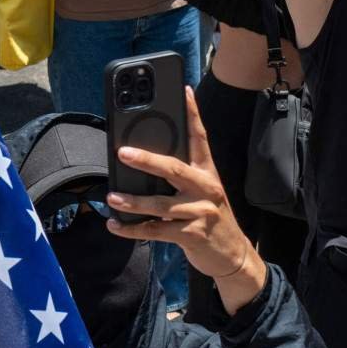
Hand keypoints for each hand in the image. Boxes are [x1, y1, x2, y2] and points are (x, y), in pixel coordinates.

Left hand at [107, 90, 262, 293]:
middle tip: (123, 152)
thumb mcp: (204, 193)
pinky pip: (155, 230)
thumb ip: (182, 178)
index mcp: (208, 173)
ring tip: (113, 196)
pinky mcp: (192, 235)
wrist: (233, 255)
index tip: (184, 91)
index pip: (200, 138)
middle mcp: (206, 189)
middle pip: (174, 169)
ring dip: (133, 202)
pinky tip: (115, 225)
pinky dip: (132, 230)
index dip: (192, 114)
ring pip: (160, 205)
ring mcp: (200, 212)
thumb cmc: (212, 219)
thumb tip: (144, 163)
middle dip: (146, 160)